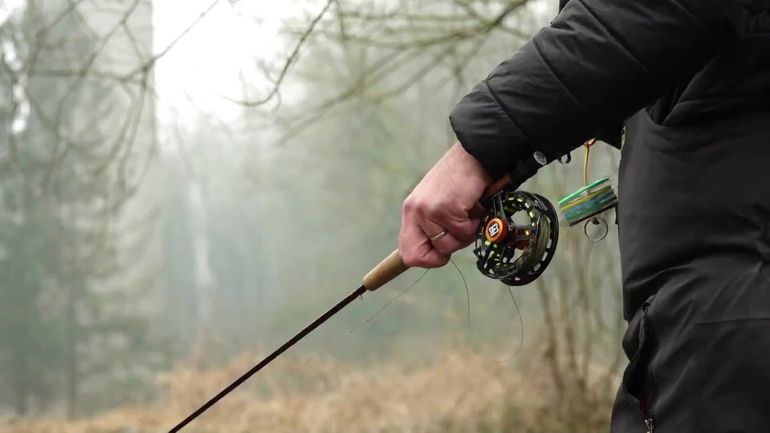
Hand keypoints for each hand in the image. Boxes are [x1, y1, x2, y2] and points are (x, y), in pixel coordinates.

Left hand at [399, 142, 493, 267]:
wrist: (476, 155)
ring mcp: (429, 211)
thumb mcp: (438, 203)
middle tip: (459, 228)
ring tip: (468, 211)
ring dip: (465, 233)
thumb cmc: (462, 181)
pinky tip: (473, 204)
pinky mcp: (446, 209)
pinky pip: (464, 232)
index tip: (441, 256)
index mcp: (411, 211)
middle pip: (422, 255)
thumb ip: (433, 227)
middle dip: (446, 250)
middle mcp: (415, 211)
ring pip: (448, 246)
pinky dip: (474, 222)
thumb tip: (438, 254)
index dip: (426, 259)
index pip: (407, 252)